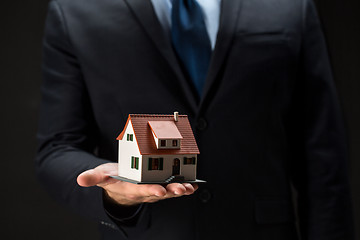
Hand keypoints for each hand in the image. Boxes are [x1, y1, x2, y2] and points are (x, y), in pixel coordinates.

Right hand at [77, 163, 197, 205]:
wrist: (122, 183)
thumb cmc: (113, 178)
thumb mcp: (101, 176)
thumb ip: (93, 177)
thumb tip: (80, 179)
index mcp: (130, 188)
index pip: (140, 191)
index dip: (150, 191)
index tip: (159, 191)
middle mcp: (144, 190)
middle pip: (159, 193)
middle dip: (170, 192)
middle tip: (181, 189)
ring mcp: (154, 188)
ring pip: (168, 191)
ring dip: (180, 190)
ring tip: (190, 188)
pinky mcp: (161, 184)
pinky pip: (173, 187)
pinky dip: (184, 186)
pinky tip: (194, 185)